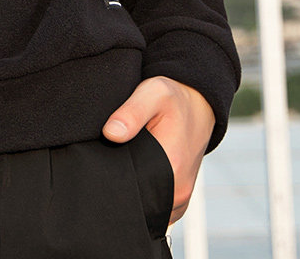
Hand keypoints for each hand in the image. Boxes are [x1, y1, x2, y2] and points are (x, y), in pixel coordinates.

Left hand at [102, 76, 214, 226]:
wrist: (199, 107)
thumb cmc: (175, 99)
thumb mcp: (154, 93)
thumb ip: (132, 112)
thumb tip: (110, 133)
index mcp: (171, 169)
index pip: (130, 190)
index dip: (110, 177)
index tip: (101, 160)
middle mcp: (178, 192)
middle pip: (137, 202)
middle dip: (119, 185)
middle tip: (110, 157)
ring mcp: (179, 201)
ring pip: (146, 207)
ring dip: (133, 191)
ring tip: (124, 162)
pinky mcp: (178, 200)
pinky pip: (155, 207)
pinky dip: (143, 193)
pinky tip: (135, 172)